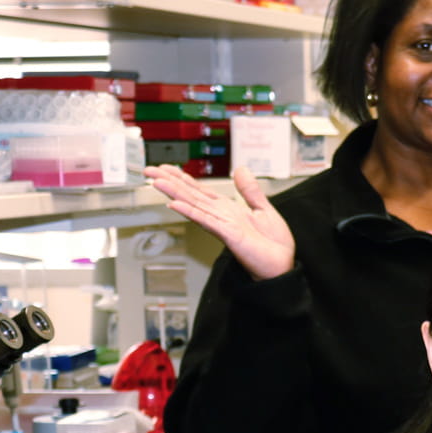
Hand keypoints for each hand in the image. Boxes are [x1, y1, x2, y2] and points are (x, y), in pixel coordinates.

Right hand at [145, 164, 295, 281]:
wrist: (282, 265)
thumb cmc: (273, 243)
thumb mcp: (263, 209)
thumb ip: (250, 190)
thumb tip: (241, 169)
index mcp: (227, 210)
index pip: (200, 190)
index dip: (183, 178)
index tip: (166, 167)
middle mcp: (220, 216)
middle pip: (191, 195)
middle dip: (170, 182)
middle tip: (149, 170)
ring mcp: (222, 226)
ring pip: (194, 206)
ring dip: (175, 194)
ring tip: (157, 182)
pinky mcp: (229, 235)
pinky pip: (207, 221)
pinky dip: (192, 212)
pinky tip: (176, 205)